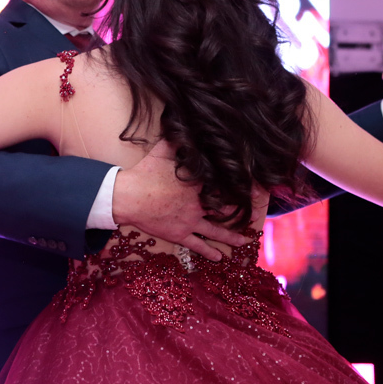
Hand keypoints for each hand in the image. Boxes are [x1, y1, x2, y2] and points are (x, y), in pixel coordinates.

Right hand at [111, 140, 248, 261]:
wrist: (129, 197)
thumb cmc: (145, 173)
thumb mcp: (162, 151)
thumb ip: (176, 141)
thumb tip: (183, 126)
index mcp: (196, 183)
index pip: (221, 184)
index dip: (236, 186)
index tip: (250, 187)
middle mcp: (197, 203)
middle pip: (224, 208)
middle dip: (239, 211)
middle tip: (253, 214)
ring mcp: (190, 220)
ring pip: (216, 230)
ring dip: (231, 236)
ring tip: (243, 241)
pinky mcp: (179, 233)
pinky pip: (197, 245)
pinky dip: (209, 252)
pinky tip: (220, 257)